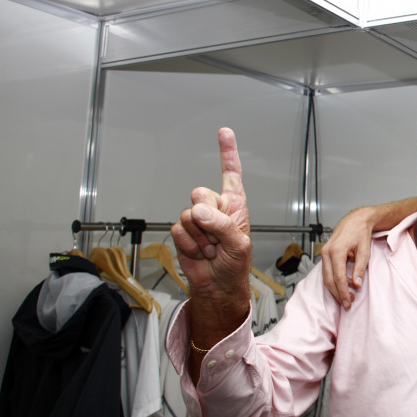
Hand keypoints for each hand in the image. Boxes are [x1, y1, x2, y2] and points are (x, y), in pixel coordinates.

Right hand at [171, 127, 251, 299]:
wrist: (217, 284)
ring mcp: (197, 219)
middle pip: (200, 193)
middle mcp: (215, 207)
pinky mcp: (183, 231)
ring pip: (188, 214)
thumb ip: (222, 225)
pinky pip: (178, 230)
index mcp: (235, 204)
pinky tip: (200, 253)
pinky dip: (190, 245)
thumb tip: (199, 211)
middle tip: (217, 237)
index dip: (227, 152)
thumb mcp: (238, 244)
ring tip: (212, 249)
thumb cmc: (235, 264)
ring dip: (200, 237)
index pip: (231, 173)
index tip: (224, 132)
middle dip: (207, 216)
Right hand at [321, 208, 374, 309]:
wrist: (356, 220)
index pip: (338, 278)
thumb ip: (360, 269)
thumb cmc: (360, 233)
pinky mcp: (325, 253)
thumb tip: (356, 284)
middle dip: (338, 294)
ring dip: (336, 288)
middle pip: (329, 280)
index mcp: (336, 251)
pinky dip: (334, 280)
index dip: (343, 292)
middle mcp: (326, 252)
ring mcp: (324, 252)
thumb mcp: (365, 251)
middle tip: (348, 304)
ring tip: (348, 296)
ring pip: (326, 277)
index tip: (349, 302)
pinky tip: (344, 285)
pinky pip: (327, 271)